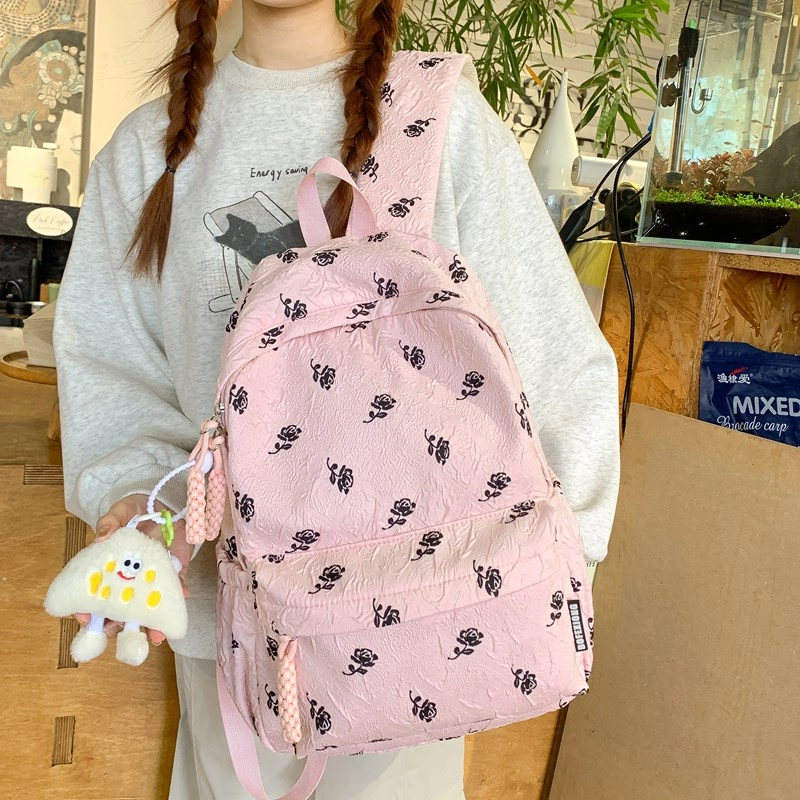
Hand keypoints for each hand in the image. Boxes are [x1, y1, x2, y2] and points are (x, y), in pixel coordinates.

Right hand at [74, 494, 192, 645]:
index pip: (94, 593)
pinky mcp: (174, 571)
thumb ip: (110, 522)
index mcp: (109, 567)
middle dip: (120, 625)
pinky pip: (176, 587)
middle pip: (121, 608)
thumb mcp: (120, 512)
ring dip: (153, 623)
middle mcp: (130, 578)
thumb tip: (102, 537)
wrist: (165, 504)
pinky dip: (179, 594)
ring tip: (156, 636)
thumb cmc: (135, 511)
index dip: (87, 608)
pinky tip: (181, 599)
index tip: (85, 618)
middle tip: (121, 633)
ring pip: (149, 606)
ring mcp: (152, 577)